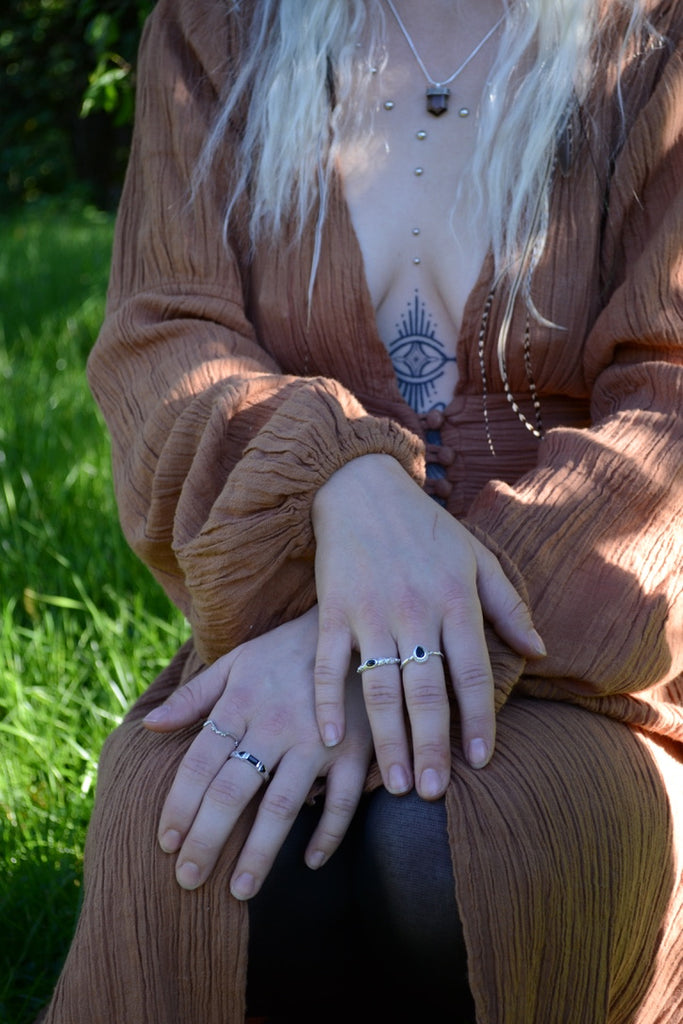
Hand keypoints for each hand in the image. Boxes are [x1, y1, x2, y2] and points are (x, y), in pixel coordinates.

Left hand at [143, 607, 371, 895]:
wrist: (354, 629)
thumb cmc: (286, 650)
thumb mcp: (237, 663)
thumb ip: (194, 697)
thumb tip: (150, 726)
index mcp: (241, 703)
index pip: (200, 763)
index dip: (179, 805)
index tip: (164, 842)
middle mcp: (274, 725)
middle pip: (232, 790)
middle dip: (206, 839)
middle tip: (187, 880)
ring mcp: (317, 739)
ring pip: (282, 804)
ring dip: (260, 851)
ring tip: (238, 890)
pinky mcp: (356, 749)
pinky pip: (341, 801)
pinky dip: (328, 833)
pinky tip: (310, 860)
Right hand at [312, 454, 544, 797]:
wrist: (361, 486)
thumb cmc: (425, 526)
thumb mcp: (476, 556)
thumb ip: (508, 604)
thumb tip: (540, 650)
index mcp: (455, 599)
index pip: (471, 673)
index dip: (478, 720)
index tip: (481, 760)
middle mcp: (415, 610)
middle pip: (425, 692)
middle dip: (431, 747)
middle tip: (433, 793)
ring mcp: (371, 612)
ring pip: (380, 688)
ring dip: (387, 740)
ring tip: (394, 785)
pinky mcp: (332, 610)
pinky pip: (329, 665)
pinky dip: (328, 702)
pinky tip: (330, 740)